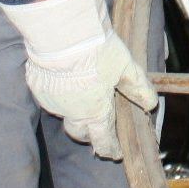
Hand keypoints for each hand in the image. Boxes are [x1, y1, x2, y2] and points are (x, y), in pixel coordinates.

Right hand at [0, 0, 154, 159]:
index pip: (103, 139)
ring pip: (64, 113)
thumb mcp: (126, 67)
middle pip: (79, 132)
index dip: (110, 148)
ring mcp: (51, 101)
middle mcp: (70, 112)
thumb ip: (137, 87)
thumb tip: (150, 103)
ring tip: (83, 95)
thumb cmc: (97, 51)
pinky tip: (66, 79)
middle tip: (97, 127)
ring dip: (73, 110)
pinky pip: (50, 97)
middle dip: (89, 134)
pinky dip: (60, 93)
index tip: (114, 153)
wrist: (62, 33)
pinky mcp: (38, 87)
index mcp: (95, 112)